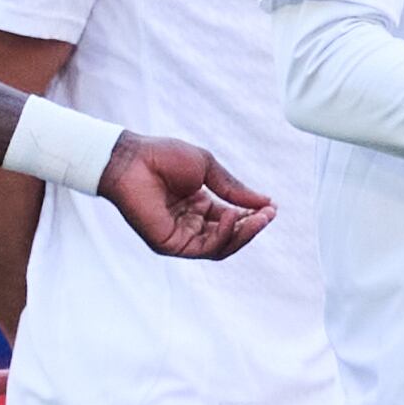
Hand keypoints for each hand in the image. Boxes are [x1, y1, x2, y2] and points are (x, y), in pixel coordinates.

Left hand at [104, 131, 272, 258]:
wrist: (132, 159)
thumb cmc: (163, 157)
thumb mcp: (208, 169)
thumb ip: (233, 189)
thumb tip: (265, 202)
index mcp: (198, 205)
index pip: (231, 218)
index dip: (252, 214)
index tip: (271, 207)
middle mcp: (190, 223)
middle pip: (229, 236)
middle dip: (251, 226)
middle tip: (268, 215)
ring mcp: (179, 235)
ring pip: (220, 246)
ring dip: (242, 234)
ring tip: (257, 218)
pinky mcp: (169, 244)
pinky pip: (204, 247)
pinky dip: (222, 235)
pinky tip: (232, 217)